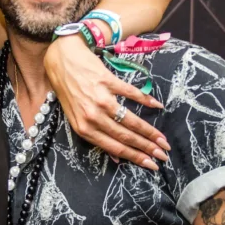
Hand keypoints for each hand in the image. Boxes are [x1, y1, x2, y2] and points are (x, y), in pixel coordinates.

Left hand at [43, 35, 171, 169]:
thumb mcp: (75, 118)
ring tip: (163, 139)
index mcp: (84, 129)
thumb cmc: (68, 91)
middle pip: (125, 137)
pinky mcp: (107, 81)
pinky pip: (131, 93)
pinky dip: (146, 100)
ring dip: (150, 131)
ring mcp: (101, 98)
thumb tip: (116, 157)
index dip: (136, 157)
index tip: (152, 164)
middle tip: (163, 154)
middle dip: (147, 148)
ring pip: (130, 120)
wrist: (61, 60)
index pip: (115, 148)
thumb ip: (95, 136)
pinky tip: (158, 106)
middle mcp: (92, 116)